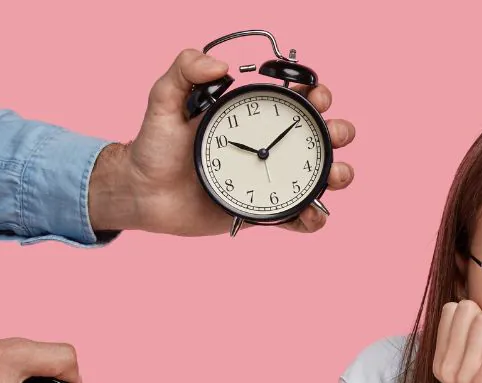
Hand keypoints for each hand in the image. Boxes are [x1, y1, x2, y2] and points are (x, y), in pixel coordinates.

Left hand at [87, 50, 355, 235]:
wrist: (142, 193)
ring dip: (338, 174)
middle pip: (320, 136)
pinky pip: (297, 217)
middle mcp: (268, 146)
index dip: (316, 96)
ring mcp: (269, 180)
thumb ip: (184, 71)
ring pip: (319, 176)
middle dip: (338, 132)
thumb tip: (221, 65)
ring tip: (337, 175)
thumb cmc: (154, 146)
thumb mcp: (162, 100)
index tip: (316, 97)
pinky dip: (313, 218)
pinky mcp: (262, 212)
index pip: (296, 101)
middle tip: (333, 136)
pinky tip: (312, 213)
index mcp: (253, 117)